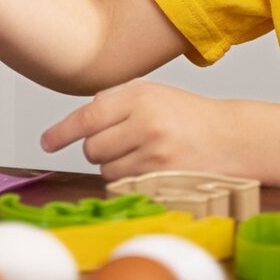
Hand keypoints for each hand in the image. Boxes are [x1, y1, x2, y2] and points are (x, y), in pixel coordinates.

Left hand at [40, 81, 261, 180]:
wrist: (233, 138)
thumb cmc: (189, 115)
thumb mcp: (153, 93)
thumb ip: (114, 100)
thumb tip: (78, 120)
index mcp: (140, 96)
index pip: (87, 117)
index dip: (61, 132)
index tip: (46, 142)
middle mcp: (146, 123)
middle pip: (92, 148)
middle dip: (98, 148)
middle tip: (121, 142)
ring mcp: (156, 155)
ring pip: (106, 170)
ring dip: (114, 166)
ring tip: (140, 154)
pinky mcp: (164, 181)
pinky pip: (125, 187)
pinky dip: (129, 181)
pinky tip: (149, 169)